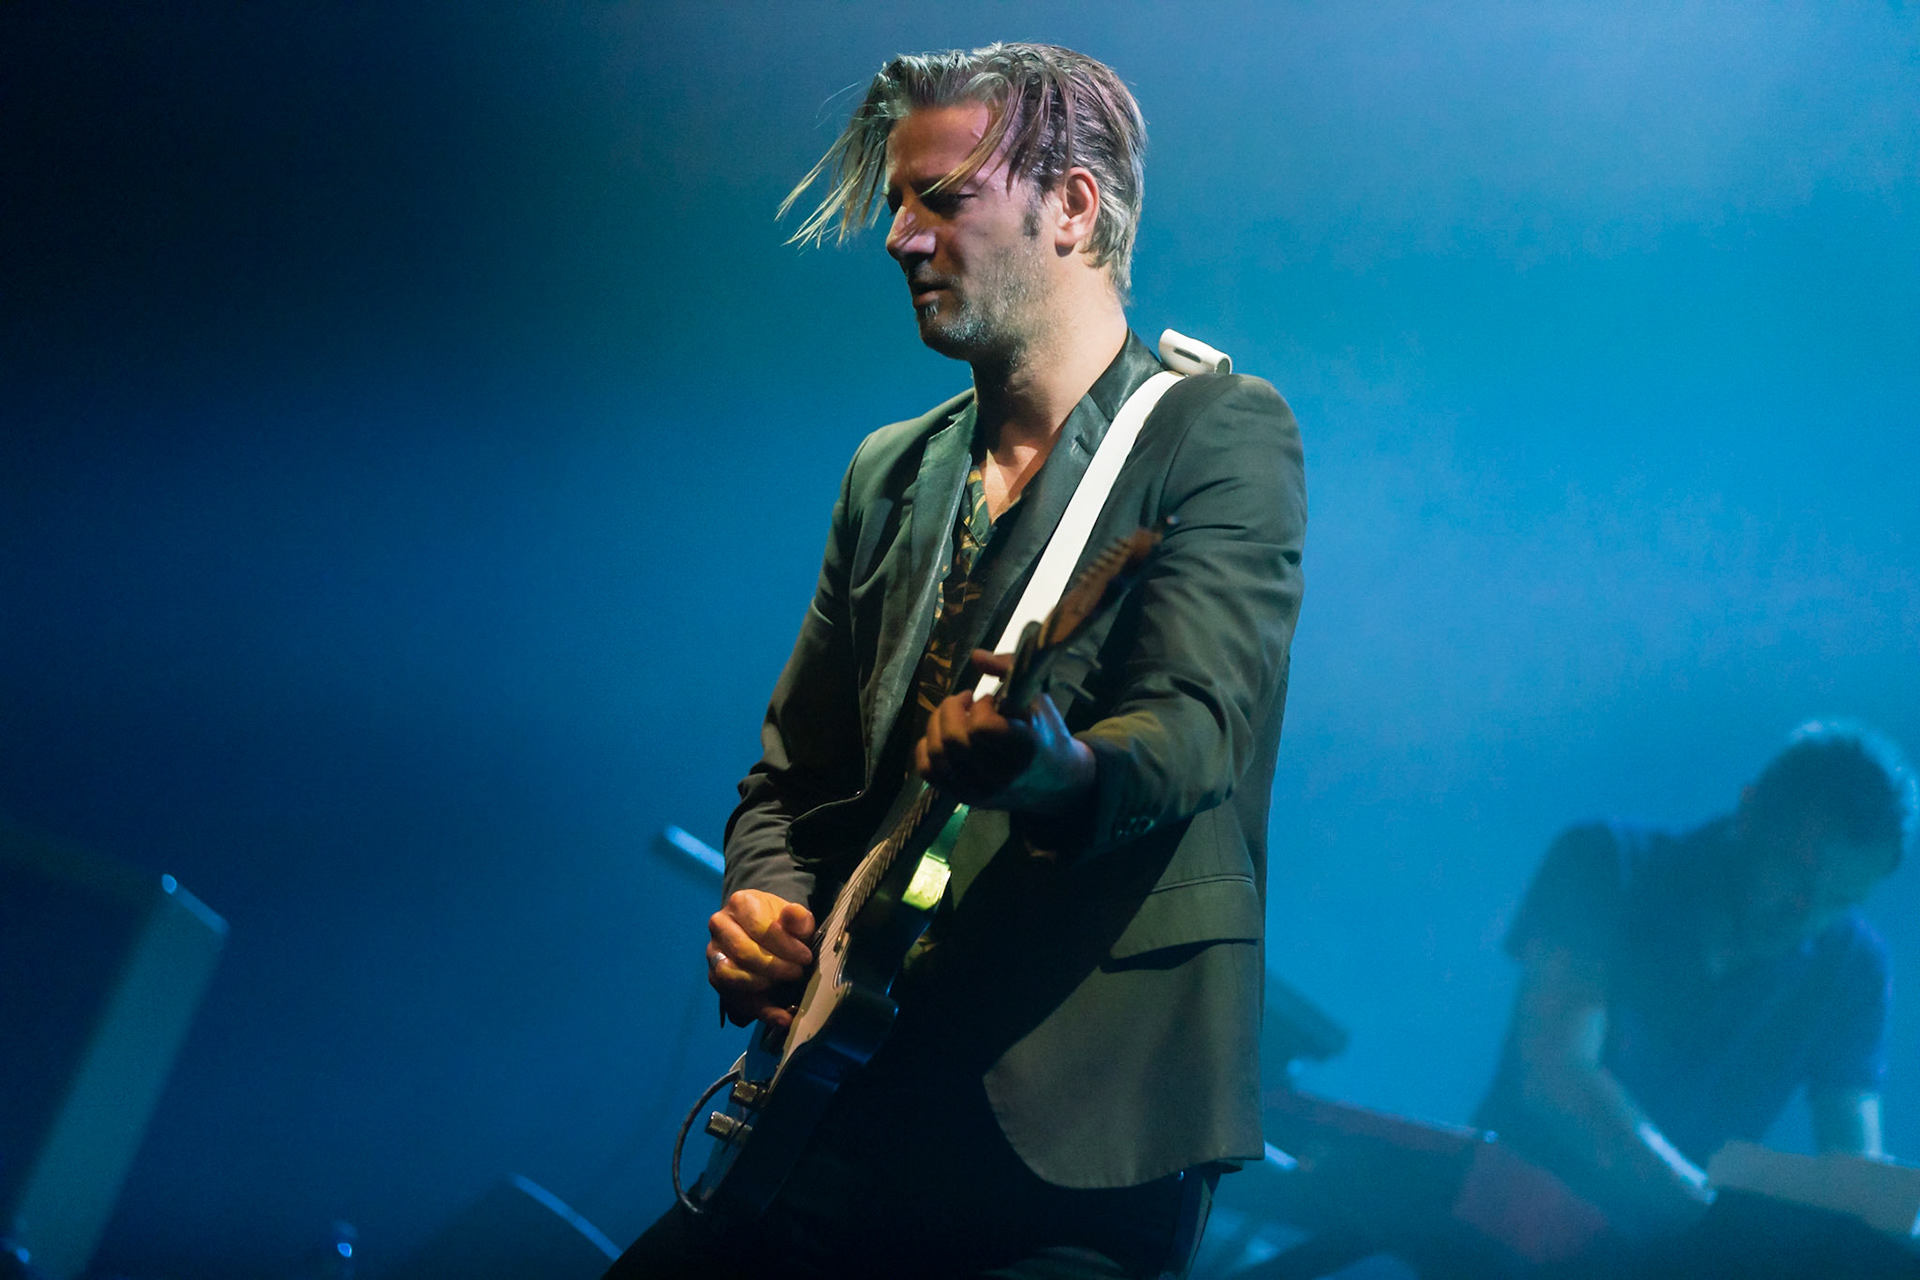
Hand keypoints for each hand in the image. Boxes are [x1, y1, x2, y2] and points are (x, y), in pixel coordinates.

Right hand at [707, 890, 814, 1030]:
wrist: (766, 933)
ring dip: (763, 984)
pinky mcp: (715, 978)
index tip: (805, 958)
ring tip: (785, 984)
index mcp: (740, 903)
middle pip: (744, 951)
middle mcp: (720, 925)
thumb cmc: (782, 925)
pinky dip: (760, 1010)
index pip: (760, 927)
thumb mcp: (795, 920)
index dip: (785, 945)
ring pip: (731, 974)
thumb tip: (794, 915)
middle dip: (776, 967)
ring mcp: (714, 952)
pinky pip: (733, 998)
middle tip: (797, 973)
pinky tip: (782, 1017)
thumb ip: (798, 919)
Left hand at [914, 649, 1095, 815]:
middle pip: (954, 741)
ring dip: (938, 725)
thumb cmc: (1045, 731)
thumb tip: (975, 656)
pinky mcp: (967, 797)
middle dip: (951, 710)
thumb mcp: (1037, 697)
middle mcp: (1002, 774)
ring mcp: (983, 789)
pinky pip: (929, 773)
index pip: (983, 728)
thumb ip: (1009, 670)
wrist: (1057, 780)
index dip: (979, 708)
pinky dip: (926, 748)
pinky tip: (941, 735)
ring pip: (938, 755)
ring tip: (955, 716)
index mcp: (1025, 747)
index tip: (989, 700)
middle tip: (965, 702)